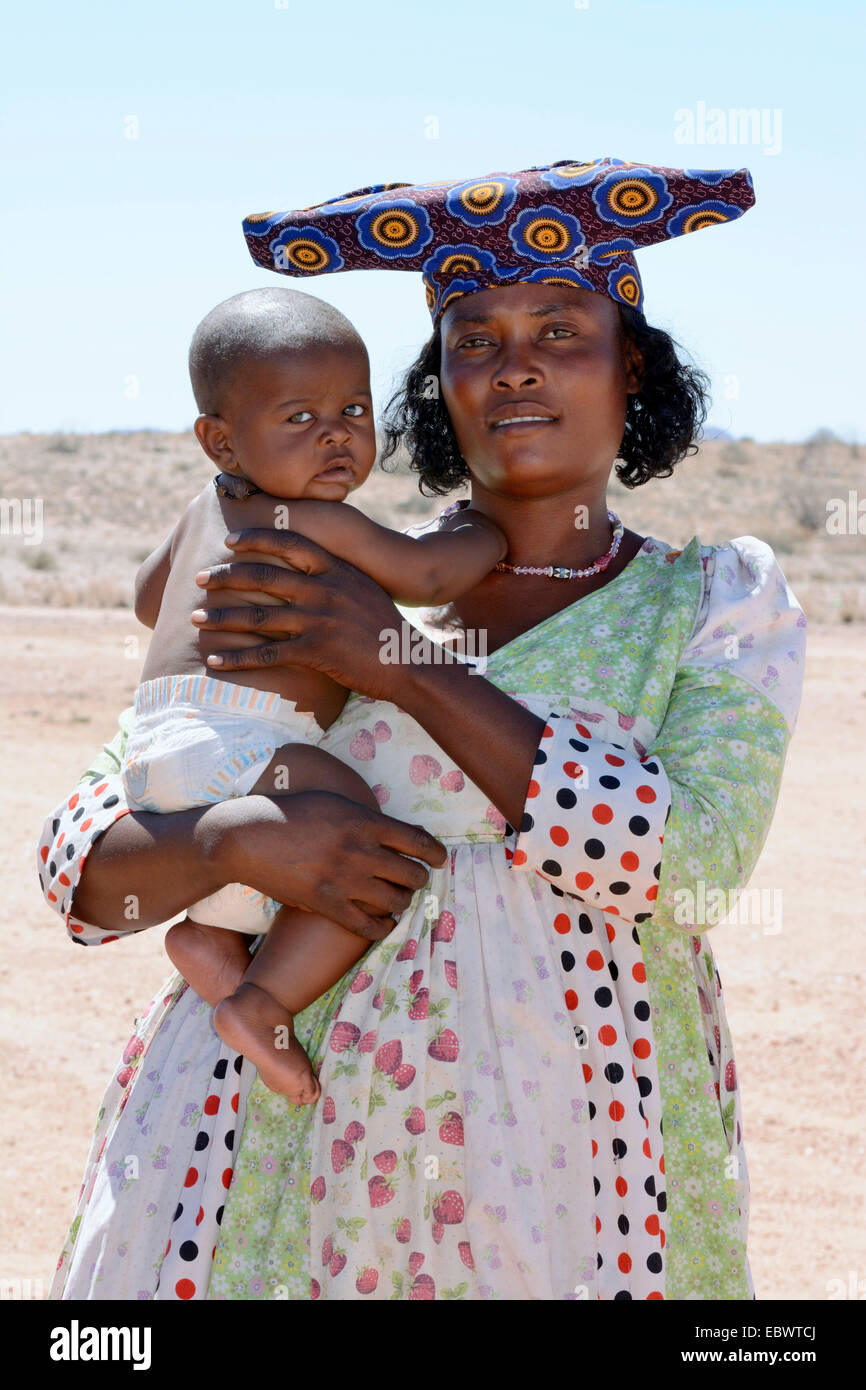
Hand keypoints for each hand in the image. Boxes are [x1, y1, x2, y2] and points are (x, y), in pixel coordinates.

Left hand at [191, 528, 407, 702]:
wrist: (407, 663)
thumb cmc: (385, 627)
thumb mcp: (363, 588)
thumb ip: (335, 575)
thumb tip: (308, 568)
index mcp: (336, 569)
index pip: (289, 543)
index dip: (255, 540)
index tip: (229, 542)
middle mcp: (324, 590)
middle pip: (263, 576)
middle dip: (225, 576)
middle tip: (201, 578)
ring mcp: (319, 621)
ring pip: (257, 614)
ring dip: (221, 616)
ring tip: (195, 617)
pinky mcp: (315, 652)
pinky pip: (266, 653)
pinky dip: (237, 657)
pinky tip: (215, 660)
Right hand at [217, 790, 447, 940]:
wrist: (249, 837)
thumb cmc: (292, 815)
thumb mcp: (335, 803)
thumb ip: (367, 819)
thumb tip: (401, 833)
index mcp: (365, 821)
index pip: (418, 841)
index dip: (435, 853)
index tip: (439, 859)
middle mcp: (360, 851)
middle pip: (412, 874)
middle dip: (417, 879)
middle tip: (411, 880)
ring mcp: (344, 879)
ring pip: (396, 901)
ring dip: (400, 902)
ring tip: (395, 900)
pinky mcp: (326, 904)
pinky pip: (368, 926)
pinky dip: (381, 927)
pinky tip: (381, 923)